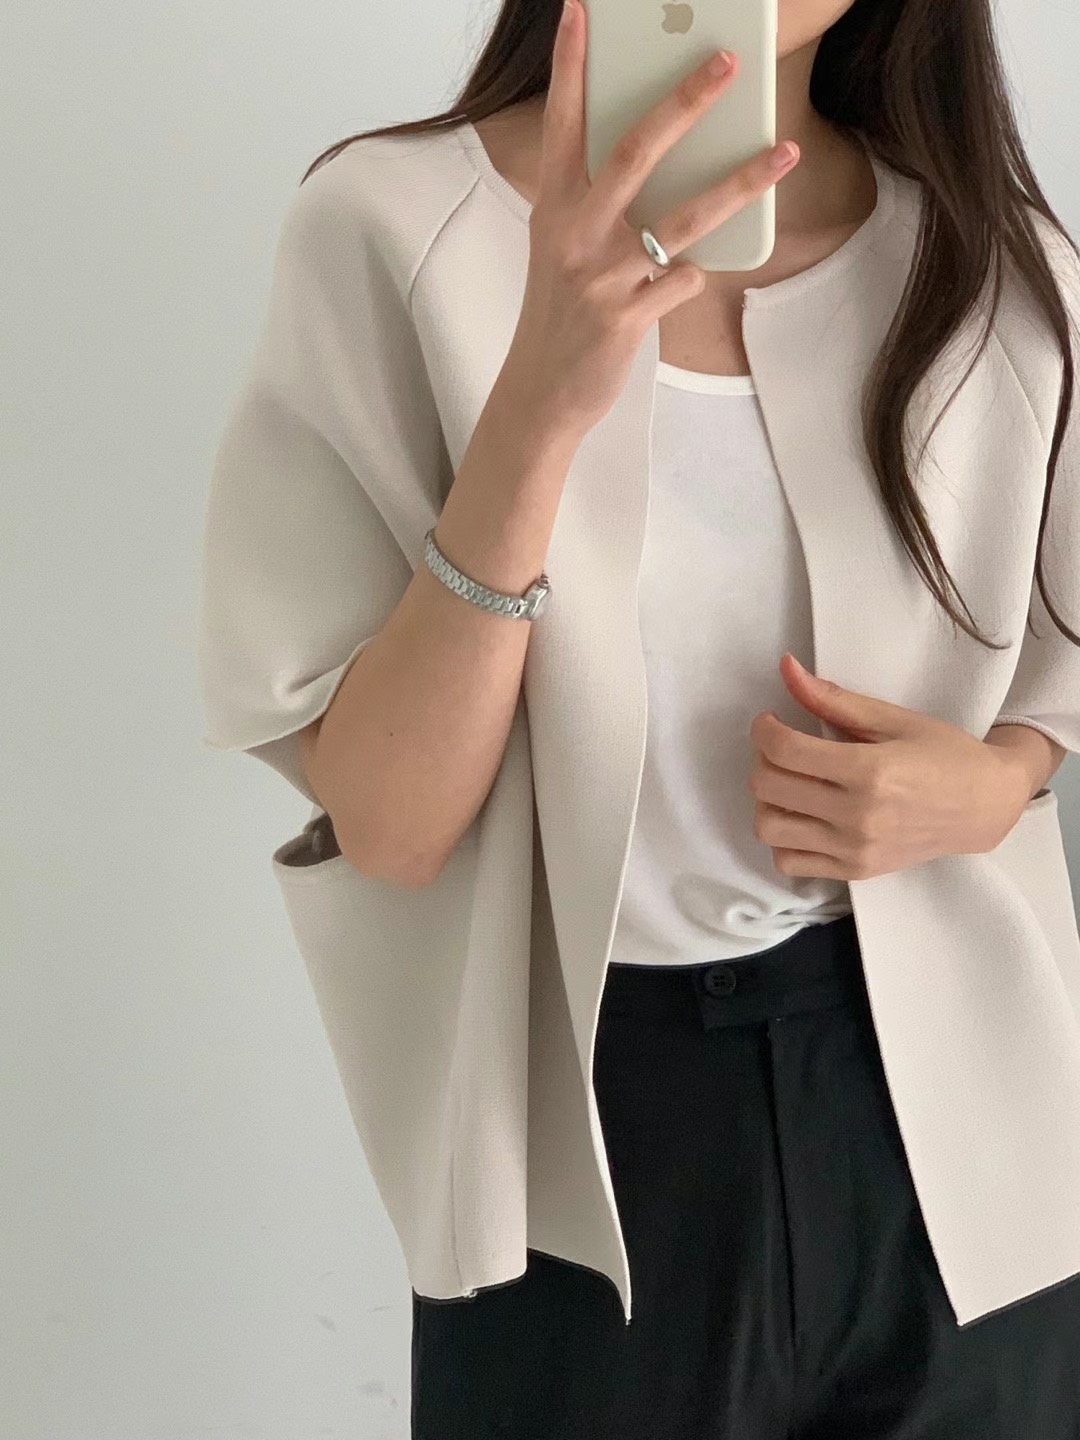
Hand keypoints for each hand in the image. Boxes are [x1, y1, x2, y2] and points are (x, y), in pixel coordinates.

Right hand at [501, 0, 799, 442]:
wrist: (541, 390)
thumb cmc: (560, 311)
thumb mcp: (563, 246)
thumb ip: (598, 200)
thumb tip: (661, 152)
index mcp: (554, 206)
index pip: (563, 121)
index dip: (572, 64)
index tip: (583, 10)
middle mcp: (574, 232)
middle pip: (635, 152)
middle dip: (685, 102)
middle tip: (728, 62)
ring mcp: (601, 275)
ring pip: (682, 217)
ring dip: (741, 181)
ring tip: (785, 150)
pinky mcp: (626, 316)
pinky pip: (685, 279)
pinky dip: (702, 271)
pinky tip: (709, 269)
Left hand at [747, 654, 1028, 880]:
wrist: (984, 807)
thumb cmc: (943, 754)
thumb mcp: (892, 718)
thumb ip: (834, 700)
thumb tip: (786, 669)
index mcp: (869, 771)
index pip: (784, 750)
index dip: (764, 730)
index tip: (770, 721)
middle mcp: (858, 816)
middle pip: (768, 788)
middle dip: (762, 759)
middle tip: (782, 748)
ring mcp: (855, 849)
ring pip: (770, 829)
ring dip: (767, 801)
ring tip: (789, 784)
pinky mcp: (855, 871)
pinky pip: (789, 862)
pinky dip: (783, 839)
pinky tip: (802, 816)